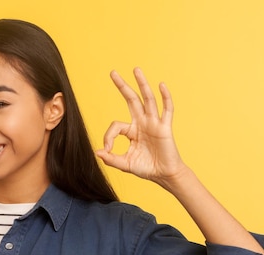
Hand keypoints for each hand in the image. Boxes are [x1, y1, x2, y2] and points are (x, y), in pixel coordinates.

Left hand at [95, 68, 186, 186]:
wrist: (164, 175)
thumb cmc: (146, 168)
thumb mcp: (125, 164)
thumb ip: (111, 159)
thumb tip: (97, 152)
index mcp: (131, 131)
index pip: (116, 125)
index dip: (108, 136)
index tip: (107, 149)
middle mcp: (142, 123)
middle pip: (131, 100)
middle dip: (122, 86)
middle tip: (112, 72)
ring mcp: (154, 123)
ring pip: (148, 99)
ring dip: (142, 84)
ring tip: (136, 70)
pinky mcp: (165, 127)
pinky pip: (167, 109)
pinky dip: (165, 97)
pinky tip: (161, 85)